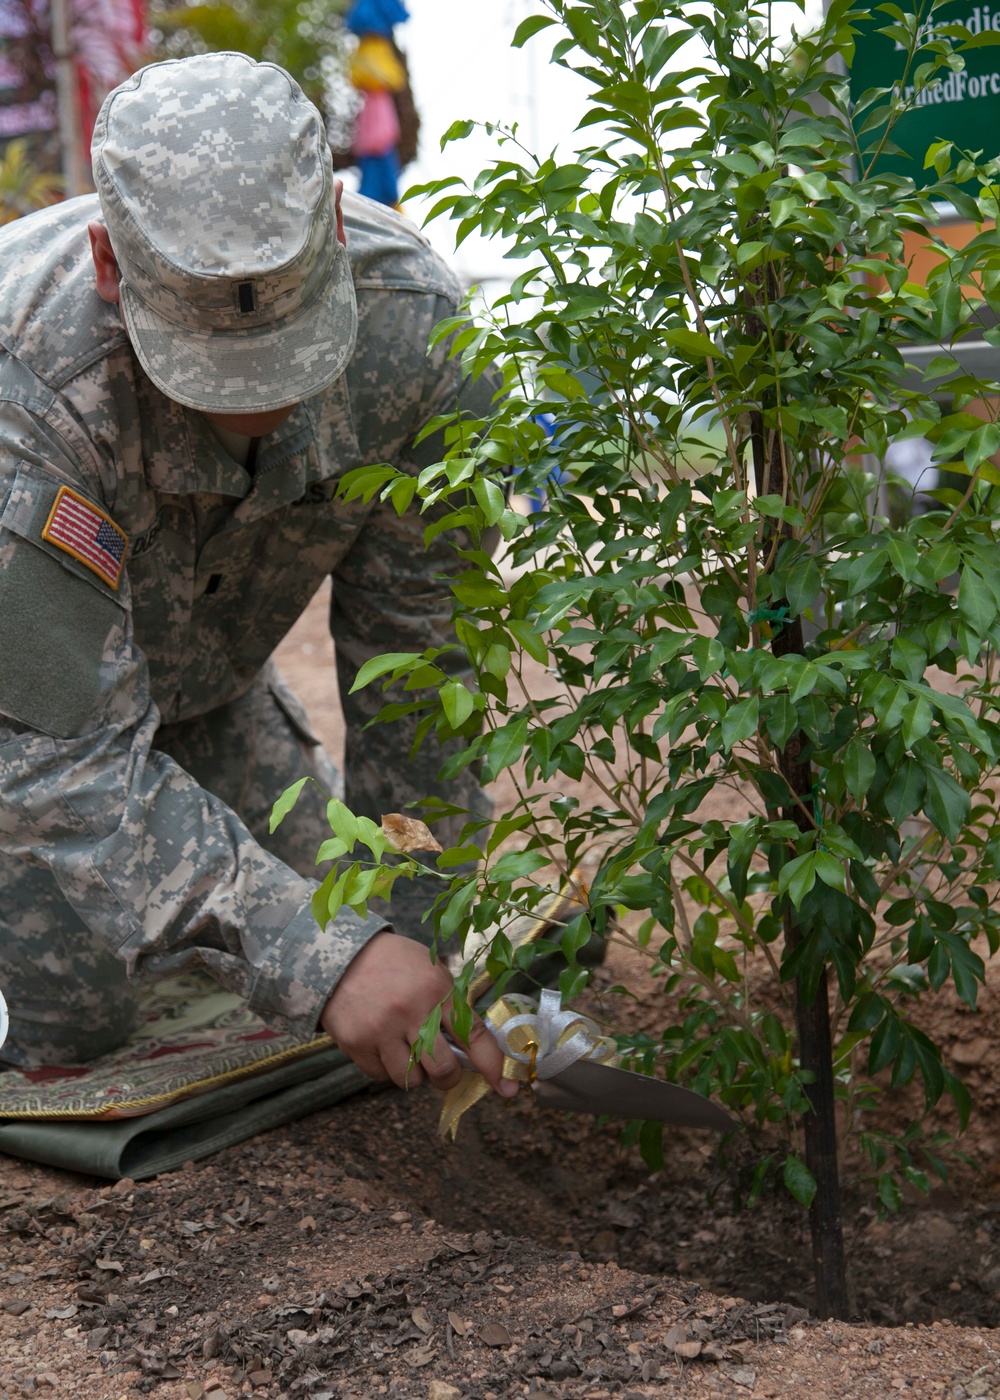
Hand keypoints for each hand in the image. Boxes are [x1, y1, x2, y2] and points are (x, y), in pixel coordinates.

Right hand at [320, 931, 518, 1096]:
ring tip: (405, 1048)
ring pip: (412, 1080)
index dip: (492, 1067)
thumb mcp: (431, 972)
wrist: (340, 955)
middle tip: (442, 1068)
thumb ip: (451, 1007)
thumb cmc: (394, 964)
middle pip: (444, 1070)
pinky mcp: (356, 1043)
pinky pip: (382, 1076)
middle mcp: (411, 1011)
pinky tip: (382, 1043)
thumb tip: (476, 1050)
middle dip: (448, 1077)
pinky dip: (387, 1068)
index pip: (474, 1036)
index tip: (506, 1089)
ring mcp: (381, 1030)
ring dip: (415, 1072)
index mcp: (437, 990)